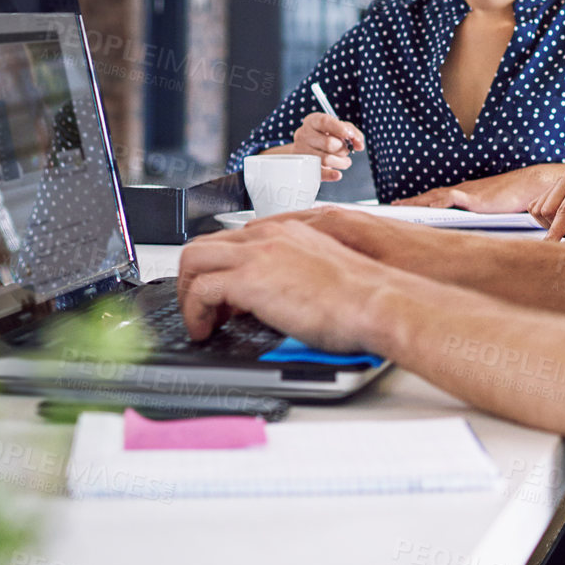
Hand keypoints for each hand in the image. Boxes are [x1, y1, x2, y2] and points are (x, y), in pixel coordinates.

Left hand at [177, 218, 387, 351]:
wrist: (377, 302)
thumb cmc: (364, 297)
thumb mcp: (324, 273)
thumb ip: (296, 273)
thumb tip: (279, 296)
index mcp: (289, 232)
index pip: (235, 239)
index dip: (221, 268)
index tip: (222, 295)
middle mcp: (269, 236)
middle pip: (205, 244)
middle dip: (193, 278)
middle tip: (202, 308)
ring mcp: (257, 254)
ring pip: (193, 260)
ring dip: (187, 293)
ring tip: (198, 321)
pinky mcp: (249, 280)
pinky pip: (200, 290)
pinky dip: (194, 313)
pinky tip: (204, 331)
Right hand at [291, 112, 364, 181]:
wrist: (306, 150)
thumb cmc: (325, 136)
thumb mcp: (338, 128)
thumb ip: (352, 132)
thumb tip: (359, 144)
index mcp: (312, 121)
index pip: (324, 122)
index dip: (339, 128)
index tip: (349, 135)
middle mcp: (304, 135)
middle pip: (329, 143)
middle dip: (343, 148)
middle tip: (346, 150)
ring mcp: (302, 152)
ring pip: (326, 159)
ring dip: (341, 162)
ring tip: (345, 161)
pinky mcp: (304, 167)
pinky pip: (318, 173)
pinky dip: (330, 175)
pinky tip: (338, 174)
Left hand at [394, 163, 564, 212]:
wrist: (531, 184)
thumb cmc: (517, 198)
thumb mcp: (494, 211)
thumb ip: (482, 221)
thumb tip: (473, 240)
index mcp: (466, 195)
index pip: (438, 198)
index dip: (421, 202)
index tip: (405, 207)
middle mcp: (463, 192)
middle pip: (431, 197)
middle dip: (412, 202)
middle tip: (392, 207)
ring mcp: (468, 193)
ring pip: (436, 196)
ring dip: (418, 202)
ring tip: (400, 207)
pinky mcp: (475, 197)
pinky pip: (452, 198)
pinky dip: (439, 202)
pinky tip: (428, 208)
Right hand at [527, 169, 564, 239]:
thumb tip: (559, 237)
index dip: (557, 231)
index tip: (549, 248)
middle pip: (547, 210)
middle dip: (557, 228)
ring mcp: (560, 180)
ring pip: (539, 210)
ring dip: (551, 224)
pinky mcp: (553, 188)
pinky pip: (537, 208)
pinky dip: (548, 220)